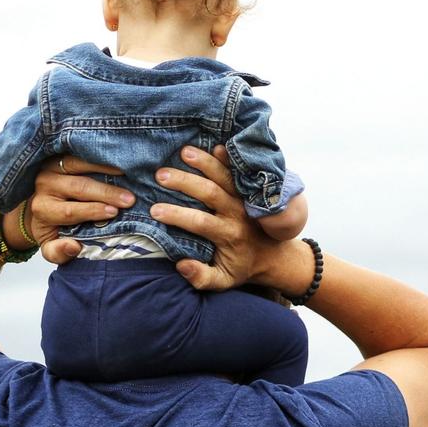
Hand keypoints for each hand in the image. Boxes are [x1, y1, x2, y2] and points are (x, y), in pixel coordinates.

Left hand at [27, 157, 134, 263]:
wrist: (40, 206)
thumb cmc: (52, 228)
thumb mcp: (51, 247)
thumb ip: (58, 252)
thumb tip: (73, 246)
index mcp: (43, 209)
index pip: (68, 211)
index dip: (92, 211)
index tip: (114, 213)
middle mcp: (44, 185)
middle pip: (77, 187)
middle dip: (105, 193)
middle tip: (129, 199)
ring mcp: (51, 167)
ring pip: (78, 164)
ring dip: (105, 168)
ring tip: (127, 173)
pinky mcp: (60, 155)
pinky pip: (80, 152)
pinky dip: (100, 155)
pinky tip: (118, 160)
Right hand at [150, 146, 279, 290]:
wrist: (273, 256)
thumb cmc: (240, 267)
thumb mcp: (222, 281)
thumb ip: (201, 277)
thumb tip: (181, 265)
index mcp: (228, 235)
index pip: (200, 222)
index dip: (177, 215)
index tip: (155, 210)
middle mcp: (237, 214)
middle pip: (211, 193)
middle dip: (185, 182)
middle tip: (160, 175)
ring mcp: (244, 199)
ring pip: (225, 177)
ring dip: (205, 163)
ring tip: (184, 152)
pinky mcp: (249, 190)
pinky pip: (240, 172)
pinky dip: (229, 159)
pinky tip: (216, 145)